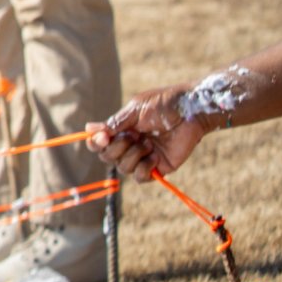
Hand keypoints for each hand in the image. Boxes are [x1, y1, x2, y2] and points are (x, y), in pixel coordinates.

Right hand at [87, 84, 206, 179]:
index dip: (95, 143)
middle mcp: (129, 145)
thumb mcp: (135, 110)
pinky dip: (143, 168)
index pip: (98, 143)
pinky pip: (140, 177)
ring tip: (149, 143)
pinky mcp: (158, 167)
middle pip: (107, 157)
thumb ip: (114, 123)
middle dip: (117, 147)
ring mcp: (143, 157)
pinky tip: (154, 156)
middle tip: (134, 135)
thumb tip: (89, 129)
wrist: (192, 111)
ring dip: (132, 155)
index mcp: (121, 130)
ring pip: (122, 168)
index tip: (103, 137)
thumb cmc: (164, 104)